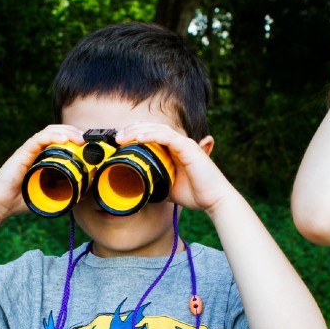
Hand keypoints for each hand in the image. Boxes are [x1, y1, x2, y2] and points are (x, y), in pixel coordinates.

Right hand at [0, 124, 85, 221]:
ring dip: (66, 131)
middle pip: (57, 131)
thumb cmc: (22, 200)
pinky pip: (38, 139)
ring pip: (49, 131)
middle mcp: (36, 151)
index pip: (60, 139)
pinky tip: (64, 139)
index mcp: (43, 157)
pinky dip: (52, 136)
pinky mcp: (22, 153)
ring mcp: (28, 150)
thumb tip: (84, 194)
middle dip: (74, 131)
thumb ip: (64, 193)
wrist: (0, 204)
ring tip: (80, 138)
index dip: (75, 137)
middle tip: (88, 139)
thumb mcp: (49, 196)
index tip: (89, 144)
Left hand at [111, 122, 229, 214]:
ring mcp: (184, 144)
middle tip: (115, 137)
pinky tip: (139, 138)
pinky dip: (152, 135)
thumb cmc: (195, 193)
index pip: (152, 134)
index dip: (135, 134)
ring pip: (157, 129)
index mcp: (173, 150)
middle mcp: (179, 143)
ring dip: (138, 131)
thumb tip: (138, 186)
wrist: (214, 200)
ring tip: (122, 136)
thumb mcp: (168, 187)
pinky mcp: (189, 148)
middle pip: (152, 128)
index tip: (118, 141)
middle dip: (132, 129)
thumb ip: (155, 181)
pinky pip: (167, 137)